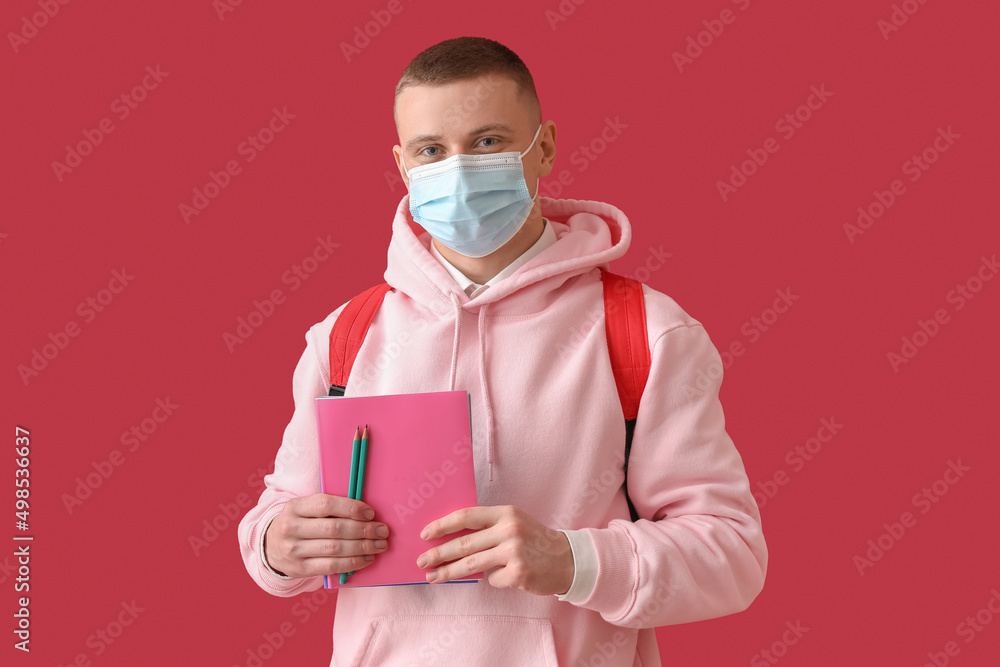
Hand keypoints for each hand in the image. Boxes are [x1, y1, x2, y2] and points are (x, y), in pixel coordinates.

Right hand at [264, 493, 388, 578]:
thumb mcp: (305, 509)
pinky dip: (353, 562)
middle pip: (334, 529)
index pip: (326, 504)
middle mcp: (292, 528)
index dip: (351, 508)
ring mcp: (294, 551)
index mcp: (295, 507)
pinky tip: (367, 558)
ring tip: (379, 545)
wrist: (271, 547)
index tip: (370, 512)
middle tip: (382, 530)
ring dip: (362, 547)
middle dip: (363, 530)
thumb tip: (366, 512)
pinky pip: (332, 566)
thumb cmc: (299, 523)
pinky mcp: (300, 569)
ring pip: (335, 549)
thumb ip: (330, 507)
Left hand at [415, 505, 573, 595]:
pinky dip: (493, 580)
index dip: (443, 525)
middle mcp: (509, 530)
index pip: (467, 516)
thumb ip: (488, 528)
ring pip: (471, 564)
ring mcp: (514, 552)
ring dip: (448, 572)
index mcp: (505, 513)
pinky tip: (504, 576)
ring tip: (432, 577)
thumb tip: (452, 540)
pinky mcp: (518, 573)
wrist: (568, 559)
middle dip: (439, 553)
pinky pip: (492, 580)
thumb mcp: (514, 523)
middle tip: (422, 561)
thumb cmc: (535, 541)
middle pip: (464, 543)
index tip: (426, 534)